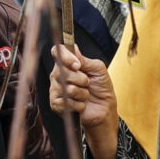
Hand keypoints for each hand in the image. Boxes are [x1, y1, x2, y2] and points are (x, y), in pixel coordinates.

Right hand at [48, 43, 118, 158]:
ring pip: (66, 88)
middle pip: (62, 71)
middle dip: (80, 79)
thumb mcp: (98, 69)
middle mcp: (58, 75)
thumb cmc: (101, 88)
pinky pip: (66, 102)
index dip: (65, 57)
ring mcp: (56, 89)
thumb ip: (85, 60)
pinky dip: (79, 104)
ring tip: (85, 95)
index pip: (57, 52)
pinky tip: (81, 104)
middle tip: (87, 83)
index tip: (78, 65)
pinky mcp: (56, 104)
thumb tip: (74, 49)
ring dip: (82, 93)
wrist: (104, 109)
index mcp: (68, 63)